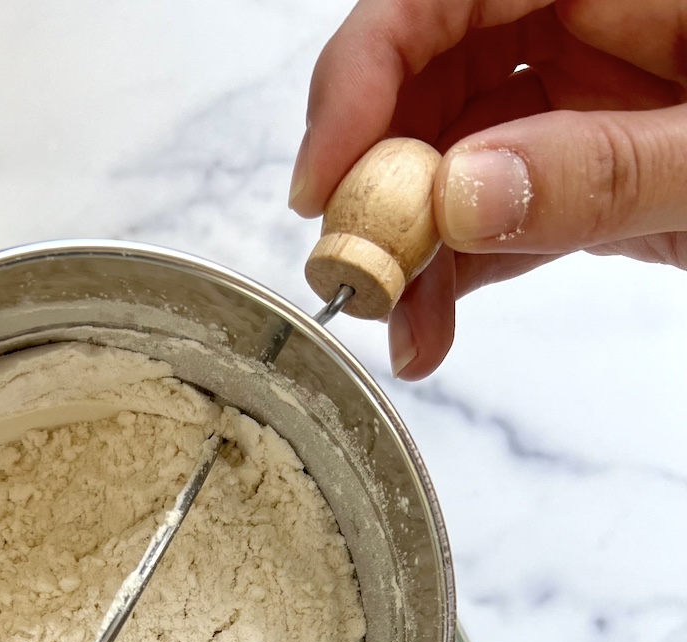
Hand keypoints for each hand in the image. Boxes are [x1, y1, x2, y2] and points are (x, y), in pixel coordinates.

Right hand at [290, 1, 686, 376]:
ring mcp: (588, 101)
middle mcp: (589, 26)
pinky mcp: (588, 175)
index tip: (323, 173)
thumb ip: (601, 171)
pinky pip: (497, 212)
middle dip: (377, 173)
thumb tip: (463, 195)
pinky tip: (429, 328)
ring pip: (453, 152)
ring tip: (396, 323)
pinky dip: (454, 274)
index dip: (364, 69)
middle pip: (430, 72)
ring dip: (409, 245)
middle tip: (353, 263)